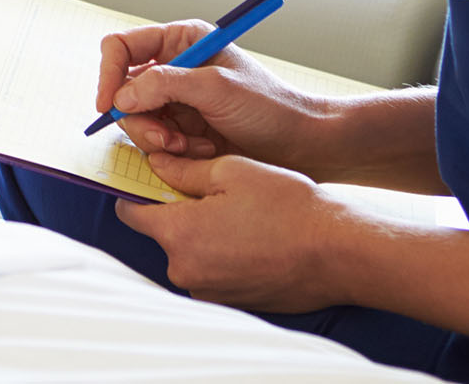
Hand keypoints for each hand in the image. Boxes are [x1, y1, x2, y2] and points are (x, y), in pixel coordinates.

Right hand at [96, 21, 326, 173]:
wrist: (300, 144)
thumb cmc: (268, 107)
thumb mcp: (216, 88)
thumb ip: (165, 85)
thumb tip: (121, 97)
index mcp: (181, 41)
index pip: (122, 47)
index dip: (109, 73)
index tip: (109, 105)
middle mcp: (173, 68)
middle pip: (123, 91)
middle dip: (141, 119)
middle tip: (168, 139)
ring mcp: (176, 101)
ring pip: (136, 121)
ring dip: (159, 139)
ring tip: (192, 146)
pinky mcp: (181, 130)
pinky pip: (155, 143)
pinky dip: (172, 153)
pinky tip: (201, 151)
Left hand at [115, 149, 353, 312]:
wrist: (337, 253)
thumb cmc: (287, 207)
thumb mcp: (231, 172)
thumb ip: (184, 171)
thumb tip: (154, 165)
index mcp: (179, 235)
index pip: (131, 213)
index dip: (138, 190)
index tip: (150, 177)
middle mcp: (186, 271)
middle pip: (163, 233)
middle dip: (179, 210)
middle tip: (211, 189)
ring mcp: (209, 292)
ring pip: (190, 252)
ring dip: (203, 233)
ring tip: (240, 213)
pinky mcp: (231, 302)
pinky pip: (213, 271)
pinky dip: (223, 253)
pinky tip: (252, 236)